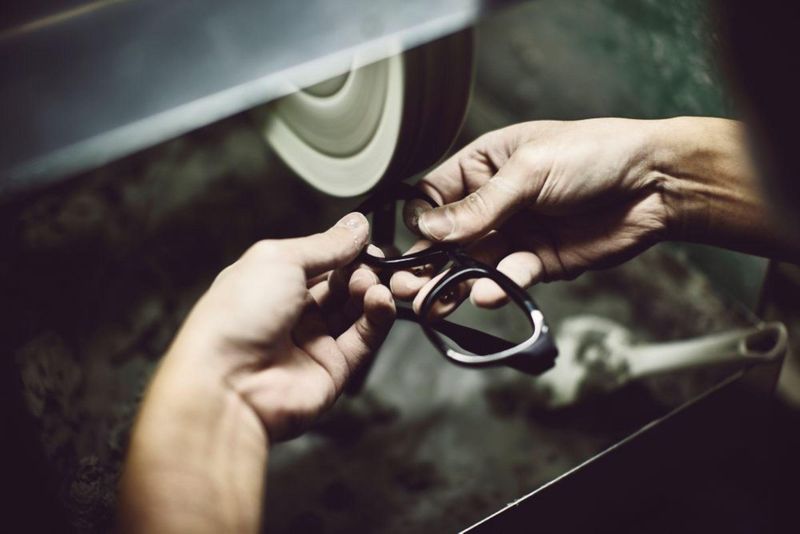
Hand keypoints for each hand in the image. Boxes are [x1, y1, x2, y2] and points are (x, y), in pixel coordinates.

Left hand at [172, 212, 395, 440]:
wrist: (227, 384)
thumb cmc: (236, 317)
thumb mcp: (280, 260)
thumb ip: (325, 245)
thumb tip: (356, 226)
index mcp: (272, 282)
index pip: (319, 261)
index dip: (345, 250)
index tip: (366, 240)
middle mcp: (292, 312)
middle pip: (341, 285)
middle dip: (361, 270)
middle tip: (376, 261)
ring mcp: (313, 341)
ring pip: (356, 311)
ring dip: (370, 291)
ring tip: (373, 283)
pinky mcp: (334, 369)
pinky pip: (364, 340)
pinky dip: (378, 318)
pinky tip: (380, 300)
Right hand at [392, 118, 671, 313]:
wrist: (654, 185)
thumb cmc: (593, 154)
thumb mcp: (529, 170)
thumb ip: (479, 205)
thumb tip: (429, 228)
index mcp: (484, 165)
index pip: (435, 195)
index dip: (419, 221)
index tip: (406, 244)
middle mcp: (493, 202)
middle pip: (448, 237)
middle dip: (426, 262)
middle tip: (404, 286)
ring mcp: (514, 233)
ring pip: (472, 264)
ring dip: (451, 284)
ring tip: (430, 303)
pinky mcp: (537, 262)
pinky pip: (507, 277)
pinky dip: (495, 287)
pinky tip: (485, 293)